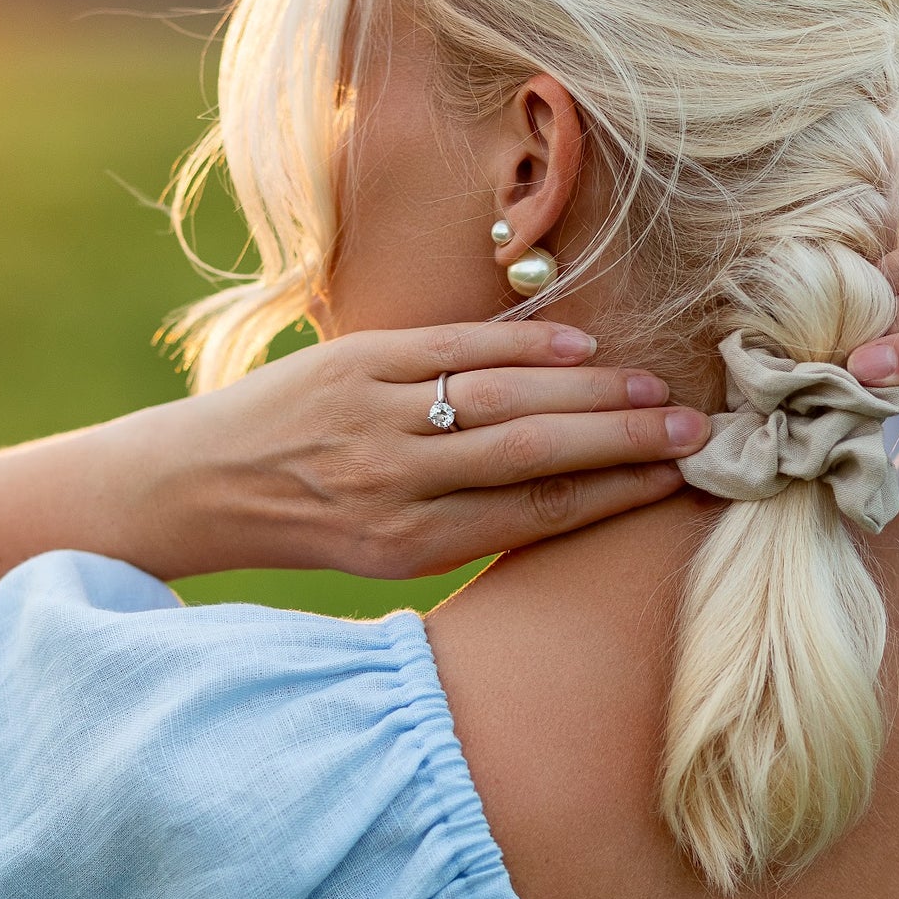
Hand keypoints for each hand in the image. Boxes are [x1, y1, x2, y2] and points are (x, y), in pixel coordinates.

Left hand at [149, 318, 709, 580]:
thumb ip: (469, 521)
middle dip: (623, 443)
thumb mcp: (386, 551)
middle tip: (695, 432)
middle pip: (533, 455)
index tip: (676, 479)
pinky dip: (521, 346)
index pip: (534, 517)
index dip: (615, 495)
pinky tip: (579, 347)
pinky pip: (453, 346)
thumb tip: (575, 488)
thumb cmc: (312, 521)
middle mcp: (395, 481)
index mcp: (408, 543)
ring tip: (652, 390)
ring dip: (588, 391)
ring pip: (503, 398)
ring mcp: (374, 415)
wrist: (203, 481)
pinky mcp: (355, 360)